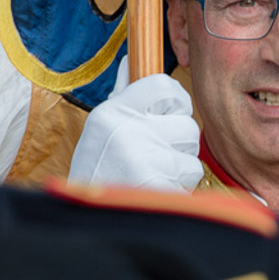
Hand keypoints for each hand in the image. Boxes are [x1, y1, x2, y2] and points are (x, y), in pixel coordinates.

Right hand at [66, 59, 204, 191]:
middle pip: (187, 124)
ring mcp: (144, 158)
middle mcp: (128, 131)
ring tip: (152, 174)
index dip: (175, 99)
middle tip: (156, 154)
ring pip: (192, 153)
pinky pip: (190, 176)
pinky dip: (179, 185)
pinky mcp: (158, 184)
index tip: (169, 113)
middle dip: (179, 141)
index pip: (162, 85)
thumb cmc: (97, 170)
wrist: (86, 217)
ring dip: (179, 166)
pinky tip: (155, 190)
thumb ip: (121, 95)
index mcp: (112, 113)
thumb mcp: (100, 129)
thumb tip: (130, 61)